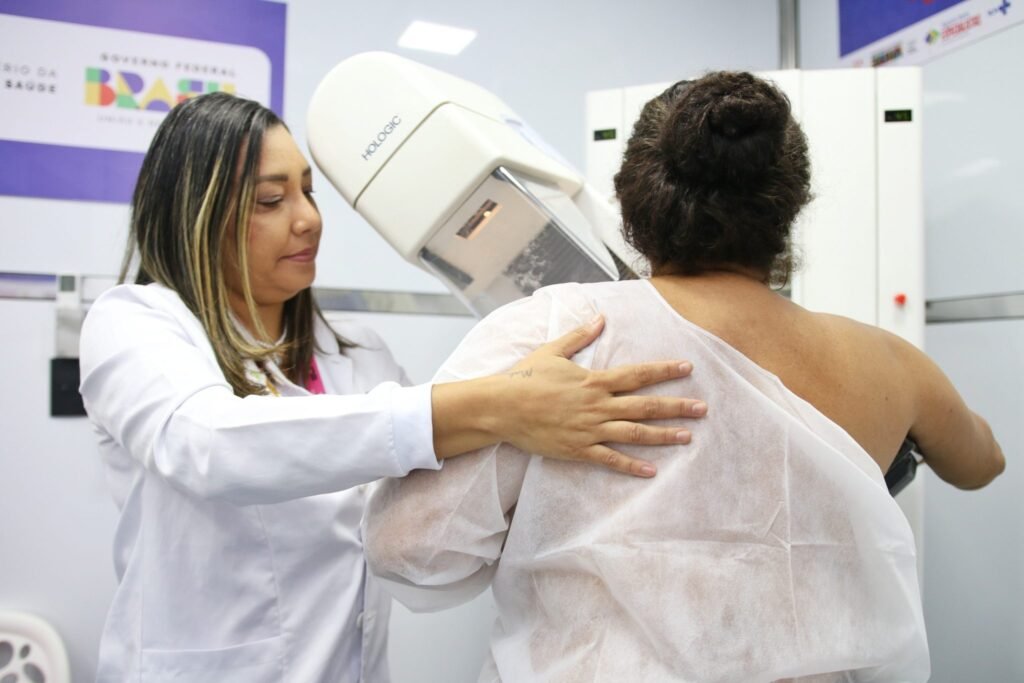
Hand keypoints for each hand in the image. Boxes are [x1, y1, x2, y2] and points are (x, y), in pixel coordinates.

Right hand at [496, 315, 705, 476]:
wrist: (501, 407)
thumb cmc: (524, 377)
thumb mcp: (552, 351)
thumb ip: (579, 336)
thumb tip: (600, 318)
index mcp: (594, 381)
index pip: (637, 374)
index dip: (664, 370)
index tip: (687, 368)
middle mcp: (597, 405)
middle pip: (645, 405)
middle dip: (676, 407)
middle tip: (702, 409)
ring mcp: (589, 429)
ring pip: (634, 433)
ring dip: (663, 435)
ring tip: (687, 437)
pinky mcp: (578, 449)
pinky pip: (610, 459)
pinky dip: (632, 466)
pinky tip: (652, 470)